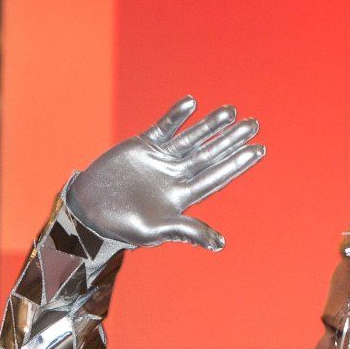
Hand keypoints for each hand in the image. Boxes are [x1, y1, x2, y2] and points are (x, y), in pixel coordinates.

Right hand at [67, 96, 264, 251]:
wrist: (89, 212)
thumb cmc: (123, 228)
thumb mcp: (157, 231)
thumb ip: (187, 230)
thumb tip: (220, 245)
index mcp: (184, 195)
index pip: (217, 176)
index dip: (238, 163)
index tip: (259, 149)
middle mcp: (177, 175)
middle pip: (210, 154)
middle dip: (231, 139)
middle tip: (254, 125)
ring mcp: (161, 159)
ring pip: (191, 138)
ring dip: (210, 124)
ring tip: (231, 111)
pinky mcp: (142, 146)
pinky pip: (163, 127)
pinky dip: (176, 116)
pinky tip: (192, 103)